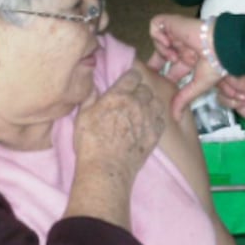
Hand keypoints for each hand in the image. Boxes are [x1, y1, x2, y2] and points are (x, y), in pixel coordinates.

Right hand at [73, 68, 164, 185]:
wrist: (106, 169)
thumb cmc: (90, 144)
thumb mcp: (82, 117)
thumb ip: (90, 99)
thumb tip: (94, 87)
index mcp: (118, 96)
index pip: (132, 76)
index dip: (131, 77)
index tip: (128, 80)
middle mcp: (136, 104)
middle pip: (146, 88)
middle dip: (139, 90)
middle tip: (132, 97)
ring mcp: (148, 119)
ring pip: (157, 102)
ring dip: (150, 103)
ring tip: (143, 108)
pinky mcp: (154, 135)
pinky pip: (161, 120)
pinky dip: (156, 119)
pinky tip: (148, 123)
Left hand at [148, 14, 224, 118]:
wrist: (222, 45)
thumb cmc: (216, 64)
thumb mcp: (198, 85)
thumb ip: (184, 99)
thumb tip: (175, 118)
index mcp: (190, 59)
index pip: (172, 68)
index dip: (162, 76)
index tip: (156, 86)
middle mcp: (182, 46)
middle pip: (161, 54)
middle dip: (154, 64)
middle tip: (149, 75)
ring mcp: (177, 34)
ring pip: (158, 40)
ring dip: (162, 50)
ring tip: (173, 56)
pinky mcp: (172, 23)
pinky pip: (156, 25)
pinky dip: (158, 35)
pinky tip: (169, 44)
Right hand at [217, 75, 244, 141]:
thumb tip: (229, 76)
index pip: (231, 65)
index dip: (226, 71)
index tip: (231, 79)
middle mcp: (244, 78)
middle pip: (223, 77)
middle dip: (227, 85)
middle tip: (240, 92)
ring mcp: (240, 90)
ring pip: (222, 89)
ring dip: (229, 95)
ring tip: (243, 99)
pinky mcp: (239, 103)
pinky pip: (225, 100)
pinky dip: (229, 102)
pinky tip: (241, 105)